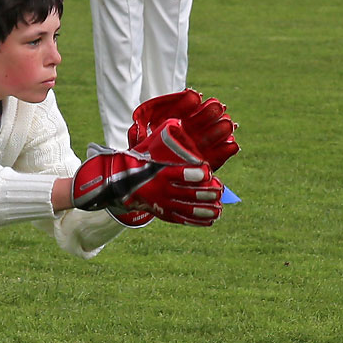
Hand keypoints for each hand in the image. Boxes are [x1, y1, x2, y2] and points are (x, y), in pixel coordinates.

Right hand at [71, 149, 221, 225]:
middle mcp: (161, 189)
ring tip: (218, 209)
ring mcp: (163, 203)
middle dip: (206, 193)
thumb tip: (182, 123)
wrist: (123, 183)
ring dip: (205, 209)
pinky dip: (198, 220)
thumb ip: (169, 140)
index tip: (208, 171)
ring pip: (187, 209)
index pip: (180, 174)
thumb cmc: (144, 162)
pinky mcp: (164, 213)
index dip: (195, 174)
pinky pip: (183, 218)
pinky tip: (212, 219)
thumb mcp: (152, 148)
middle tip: (219, 190)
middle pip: (188, 193)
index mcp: (159, 172)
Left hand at [128, 91, 238, 171]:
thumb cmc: (144, 156)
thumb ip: (138, 133)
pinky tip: (232, 144)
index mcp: (174, 123)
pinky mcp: (208, 162)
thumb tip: (137, 125)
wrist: (152, 178)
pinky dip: (227, 150)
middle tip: (217, 106)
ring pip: (213, 135)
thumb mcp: (138, 143)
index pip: (182, 109)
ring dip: (221, 128)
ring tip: (228, 124)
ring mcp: (200, 147)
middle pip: (201, 120)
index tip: (194, 96)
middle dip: (209, 112)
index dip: (187, 103)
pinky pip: (220, 155)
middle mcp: (189, 133)